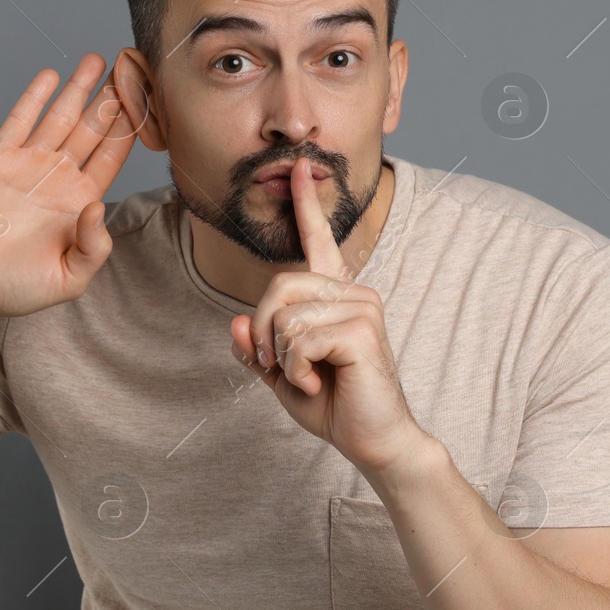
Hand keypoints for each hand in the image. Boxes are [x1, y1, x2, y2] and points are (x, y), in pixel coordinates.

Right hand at [0, 54, 143, 323]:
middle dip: (111, 100)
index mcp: (80, 201)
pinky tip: (53, 76)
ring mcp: (27, 163)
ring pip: (60, 116)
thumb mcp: (70, 279)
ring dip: (79, 89)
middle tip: (131, 68)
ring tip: (99, 60)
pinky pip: (20, 119)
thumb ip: (95, 247)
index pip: (111, 157)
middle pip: (92, 129)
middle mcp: (57, 177)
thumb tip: (98, 206)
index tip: (148, 103)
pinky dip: (35, 96)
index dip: (128, 129)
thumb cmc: (15, 288)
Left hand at [229, 156, 428, 474]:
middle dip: (264, 332)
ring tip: (305, 378)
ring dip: (281, 357)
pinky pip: (300, 338)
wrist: (373, 441)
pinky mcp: (363, 329)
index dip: (307, 205)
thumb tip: (237, 323)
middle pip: (278, 285)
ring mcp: (362, 306)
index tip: (303, 167)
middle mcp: (353, 291)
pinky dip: (295, 369)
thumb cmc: (332, 405)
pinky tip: (316, 384)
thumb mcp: (281, 375)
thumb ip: (257, 348)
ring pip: (286, 316)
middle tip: (279, 367)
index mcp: (334, 296)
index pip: (318, 242)